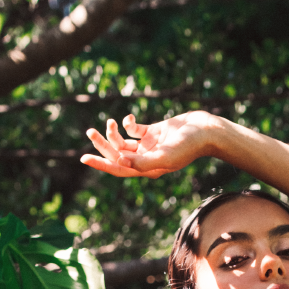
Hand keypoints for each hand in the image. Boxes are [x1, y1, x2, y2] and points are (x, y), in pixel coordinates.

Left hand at [80, 111, 222, 178]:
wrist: (205, 131)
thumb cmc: (188, 146)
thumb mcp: (165, 155)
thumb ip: (143, 161)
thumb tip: (120, 162)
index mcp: (147, 169)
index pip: (119, 169)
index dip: (101, 164)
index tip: (83, 158)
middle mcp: (146, 160)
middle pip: (118, 155)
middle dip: (102, 145)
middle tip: (90, 132)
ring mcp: (149, 146)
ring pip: (123, 142)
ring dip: (113, 132)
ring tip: (109, 122)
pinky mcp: (153, 132)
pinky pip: (134, 130)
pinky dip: (127, 124)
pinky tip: (128, 118)